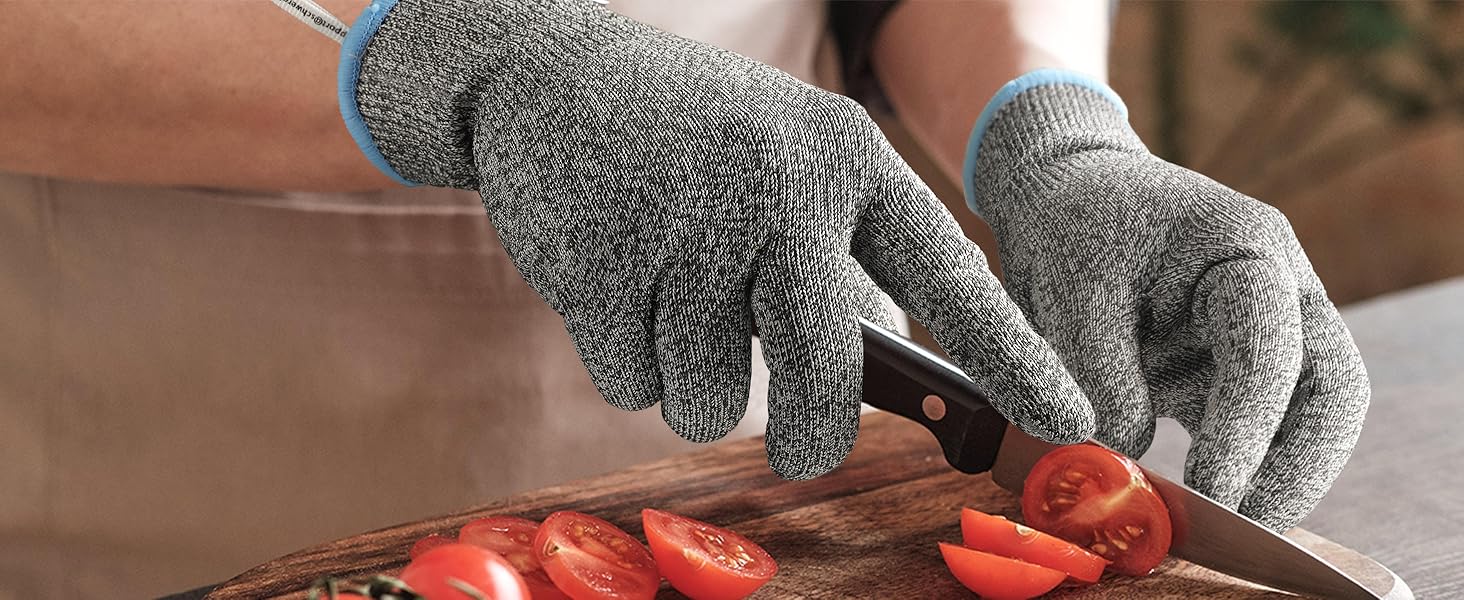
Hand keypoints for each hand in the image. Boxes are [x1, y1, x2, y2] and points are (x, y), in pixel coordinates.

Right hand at [340, 0, 1094, 477]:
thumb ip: (844, 261)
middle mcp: (779, 187)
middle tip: (802, 452)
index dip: (1012, 356)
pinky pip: (632, 383)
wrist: (555, 73)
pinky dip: (627, 360)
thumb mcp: (790, 167)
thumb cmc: (693, 141)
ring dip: (688, 379)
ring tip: (669, 300)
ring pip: (707, 395)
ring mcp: (687, 221)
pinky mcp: (603, 260)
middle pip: (820, 368)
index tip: (1073, 418)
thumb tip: (890, 373)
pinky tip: (619, 285)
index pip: (950, 274)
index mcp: (845, 160)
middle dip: (810, 435)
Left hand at [965, 70, 1369, 530]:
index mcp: (1247, 251)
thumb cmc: (1076, 224)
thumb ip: (1095, 366)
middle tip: (1240, 528)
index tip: (1212, 491)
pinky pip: (1252, 432)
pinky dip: (1229, 470)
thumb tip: (1124, 452)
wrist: (1070, 195)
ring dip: (1269, 478)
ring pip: (1304, 421)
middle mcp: (1279, 295)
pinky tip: (1185, 504)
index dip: (1248, 426)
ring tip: (1208, 527)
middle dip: (1296, 468)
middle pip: (1330, 392)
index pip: (1271, 347)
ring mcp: (1264, 336)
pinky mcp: (1230, 373)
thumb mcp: (1070, 282)